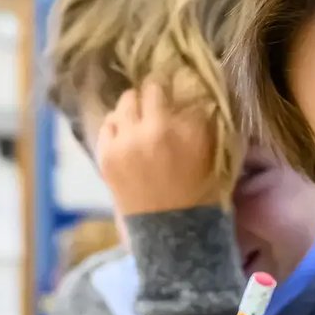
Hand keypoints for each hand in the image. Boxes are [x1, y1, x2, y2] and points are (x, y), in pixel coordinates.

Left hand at [93, 81, 223, 215]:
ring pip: (118, 109)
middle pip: (135, 94)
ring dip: (129, 112)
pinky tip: (126, 136)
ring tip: (139, 123)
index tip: (168, 91)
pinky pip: (105, 127)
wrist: (173, 228)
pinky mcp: (105, 158)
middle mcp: (141, 131)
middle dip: (145, 99)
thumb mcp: (209, 148)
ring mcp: (119, 145)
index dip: (163, 86)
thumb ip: (197, 116)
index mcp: (168, 127)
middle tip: (154, 108)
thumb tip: (187, 91)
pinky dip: (115, 128)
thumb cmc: (199, 188)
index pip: (157, 87)